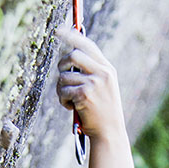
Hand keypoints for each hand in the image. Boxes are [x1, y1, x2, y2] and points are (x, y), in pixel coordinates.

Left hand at [56, 27, 125, 142]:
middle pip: (73, 55)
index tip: (58, 31)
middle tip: (62, 76)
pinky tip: (71, 108)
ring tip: (70, 100)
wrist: (109, 134)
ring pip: (64, 77)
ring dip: (62, 89)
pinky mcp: (84, 95)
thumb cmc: (103, 114)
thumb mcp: (104, 88)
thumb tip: (71, 58)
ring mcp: (94, 84)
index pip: (88, 45)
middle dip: (62, 65)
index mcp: (107, 69)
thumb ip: (92, 72)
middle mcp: (102, 73)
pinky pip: (63, 91)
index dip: (72, 36)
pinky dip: (63, 100)